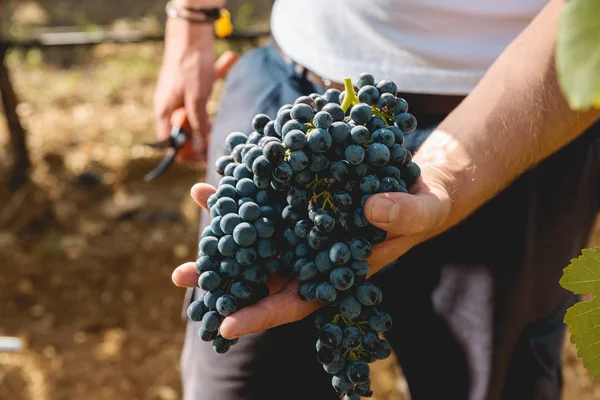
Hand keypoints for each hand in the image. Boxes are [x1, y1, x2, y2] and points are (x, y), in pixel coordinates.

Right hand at [153, 19, 214, 161]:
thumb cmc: (191, 68)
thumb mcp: (196, 101)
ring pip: (193, 117)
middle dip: (198, 137)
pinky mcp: (189, 87)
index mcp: (165, 111)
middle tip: (214, 141)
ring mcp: (178, 96)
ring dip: (206, 121)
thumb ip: (198, 125)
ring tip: (217, 124)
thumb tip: (199, 150)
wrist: (191, 35)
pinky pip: (200, 100)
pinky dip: (210, 99)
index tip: (202, 155)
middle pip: (183, 131)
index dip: (184, 152)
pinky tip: (222, 93)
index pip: (169, 142)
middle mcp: (169, 106)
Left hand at [173, 171, 451, 338]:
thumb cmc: (423, 207)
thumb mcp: (423, 211)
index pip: (297, 302)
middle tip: (182, 277)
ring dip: (226, 222)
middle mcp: (312, 253)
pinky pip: (268, 196)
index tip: (227, 325)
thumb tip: (370, 210)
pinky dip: (246, 188)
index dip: (263, 315)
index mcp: (337, 273)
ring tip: (199, 200)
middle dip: (223, 276)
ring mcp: (303, 224)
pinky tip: (226, 174)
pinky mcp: (301, 196)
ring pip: (258, 233)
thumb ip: (403, 216)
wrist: (416, 180)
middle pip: (262, 272)